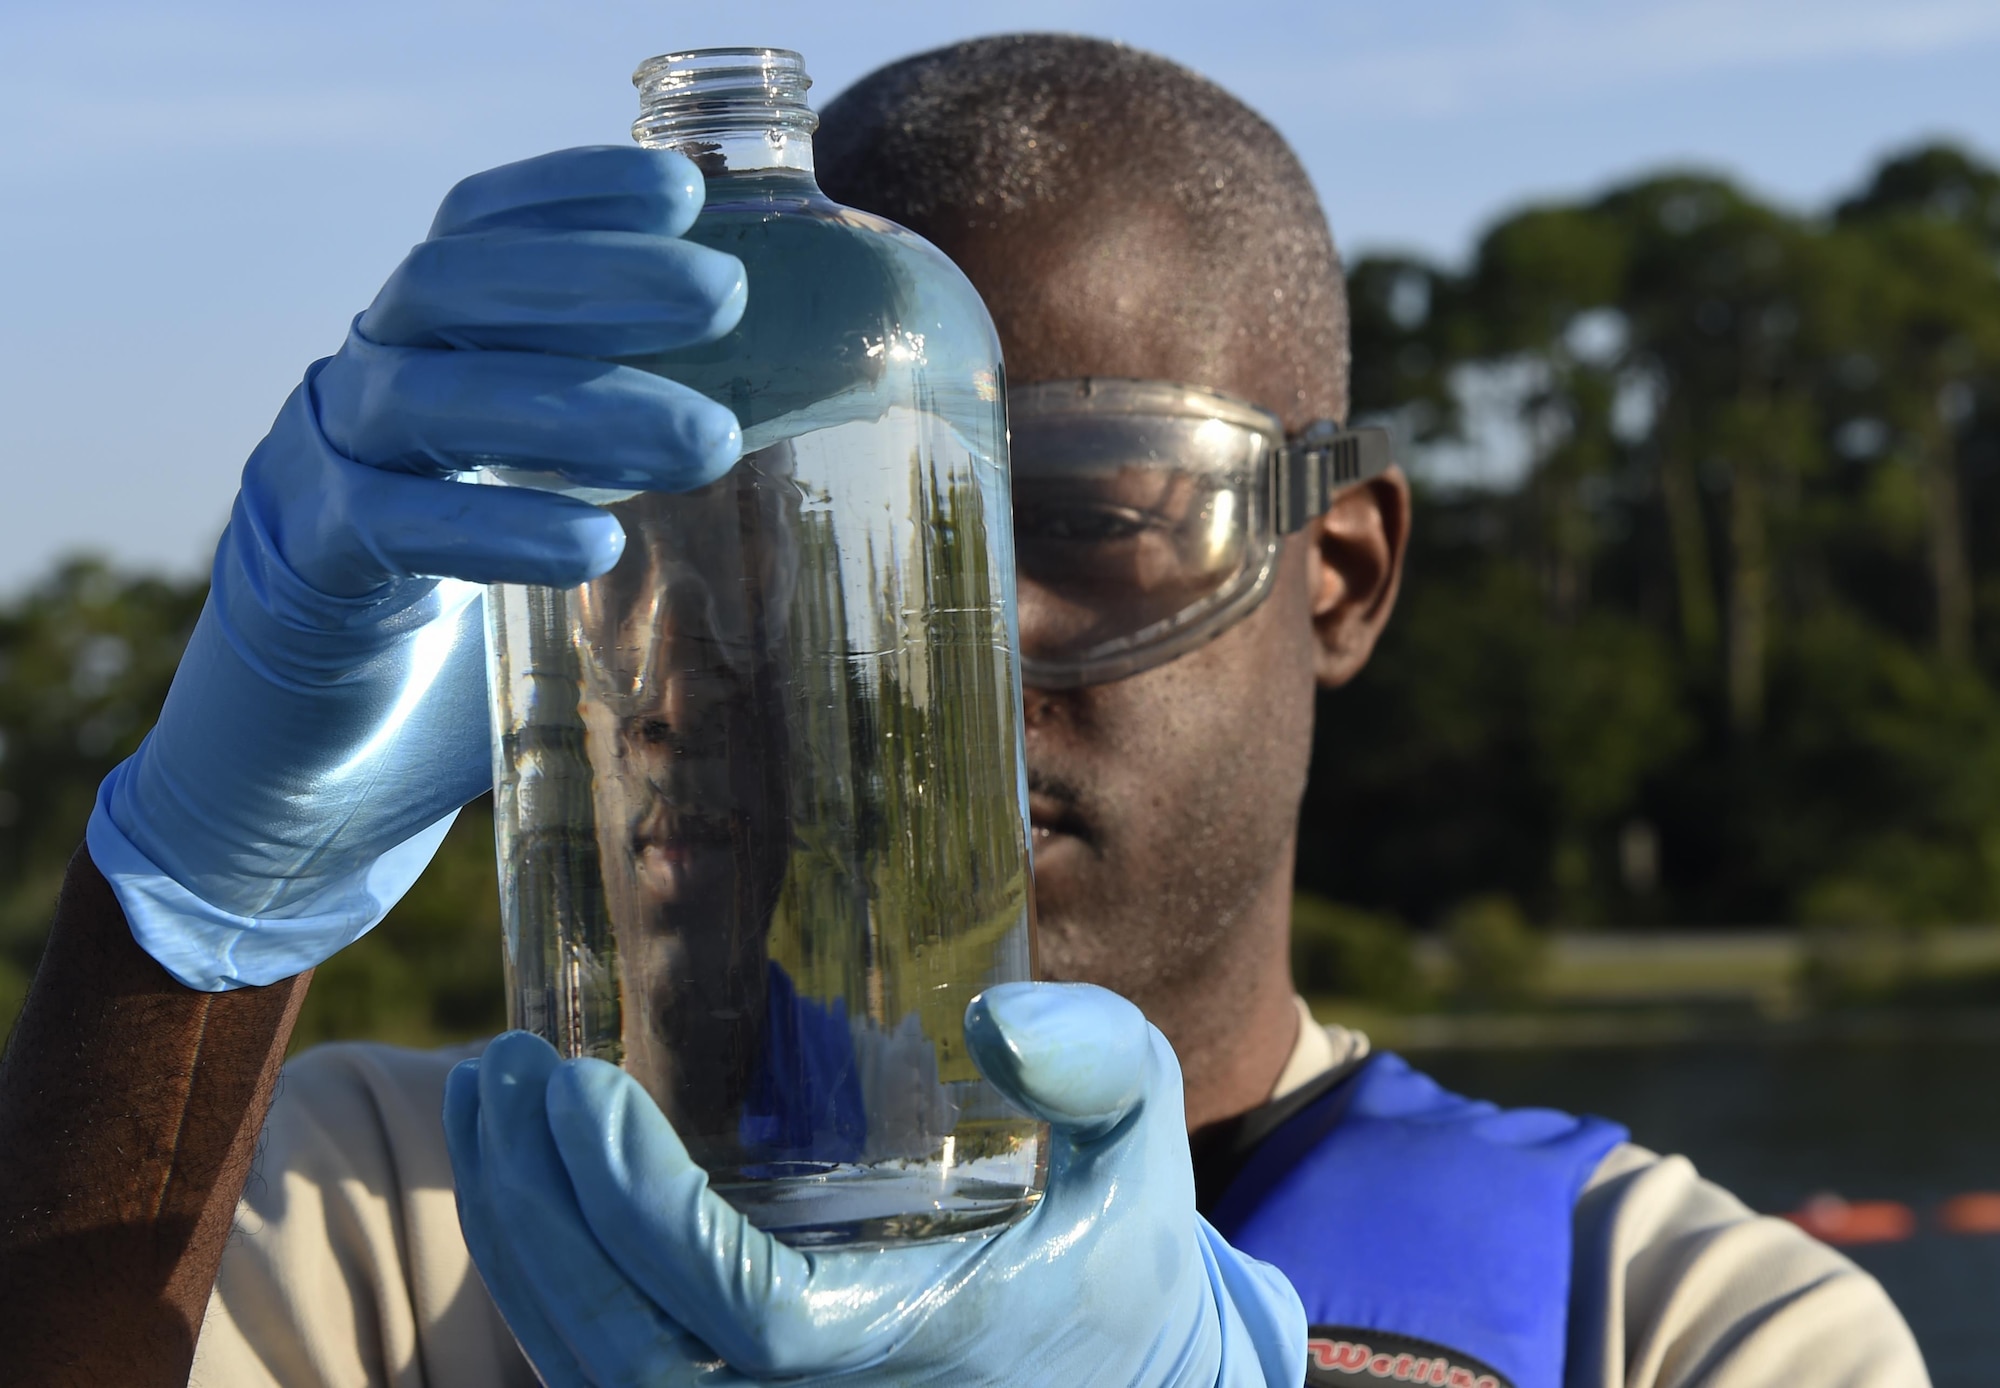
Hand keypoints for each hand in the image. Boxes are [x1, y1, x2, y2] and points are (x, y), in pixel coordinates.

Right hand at [87, 146, 745, 990]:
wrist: (318, 771)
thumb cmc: (465, 636)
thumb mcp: (551, 522)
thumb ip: (632, 475)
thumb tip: (811, 448)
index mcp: (421, 353)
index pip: (481, 234)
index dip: (571, 197)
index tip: (686, 190)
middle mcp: (362, 385)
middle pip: (455, 287)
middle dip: (591, 278)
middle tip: (721, 294)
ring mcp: (323, 470)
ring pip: (432, 399)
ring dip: (575, 407)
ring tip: (706, 440)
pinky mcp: (308, 574)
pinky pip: (391, 527)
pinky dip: (493, 528)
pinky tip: (591, 547)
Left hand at [445, 982, 1306, 1385]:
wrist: (1120, 1381)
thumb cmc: (1118, 1255)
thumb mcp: (1144, 1145)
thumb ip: (1103, 1065)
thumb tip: (1000, 1017)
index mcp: (914, 1357)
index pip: (742, 1312)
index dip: (638, 1211)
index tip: (578, 1089)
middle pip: (624, 1357)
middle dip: (538, 1214)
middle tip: (501, 1071)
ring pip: (595, 1379)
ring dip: (518, 1246)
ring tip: (483, 1110)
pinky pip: (609, 1385)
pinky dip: (547, 1293)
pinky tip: (523, 1190)